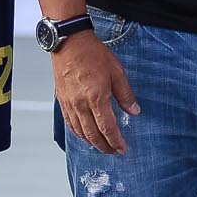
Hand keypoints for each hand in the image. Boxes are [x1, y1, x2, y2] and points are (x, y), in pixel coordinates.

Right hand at [52, 31, 140, 153]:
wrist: (70, 44)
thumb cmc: (93, 54)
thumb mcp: (117, 72)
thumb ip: (125, 94)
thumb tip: (134, 111)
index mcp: (96, 98)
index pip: (107, 127)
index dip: (115, 141)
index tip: (122, 149)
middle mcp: (80, 104)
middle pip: (93, 134)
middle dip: (104, 146)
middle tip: (114, 152)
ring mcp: (69, 104)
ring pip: (80, 131)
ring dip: (91, 143)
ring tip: (101, 147)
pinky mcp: (62, 101)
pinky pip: (70, 123)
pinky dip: (78, 133)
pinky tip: (84, 135)